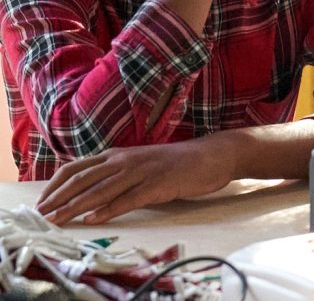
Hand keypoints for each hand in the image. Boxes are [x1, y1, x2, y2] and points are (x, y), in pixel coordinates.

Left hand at [35, 139, 233, 224]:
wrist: (211, 156)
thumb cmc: (176, 163)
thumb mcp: (140, 163)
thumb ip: (117, 173)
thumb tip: (92, 191)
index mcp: (118, 155)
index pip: (76, 168)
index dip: (55, 185)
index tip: (41, 202)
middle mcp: (125, 161)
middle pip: (82, 180)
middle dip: (58, 199)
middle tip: (42, 216)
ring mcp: (141, 172)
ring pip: (100, 190)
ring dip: (76, 207)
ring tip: (58, 220)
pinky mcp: (157, 185)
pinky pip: (128, 199)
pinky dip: (108, 210)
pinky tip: (94, 219)